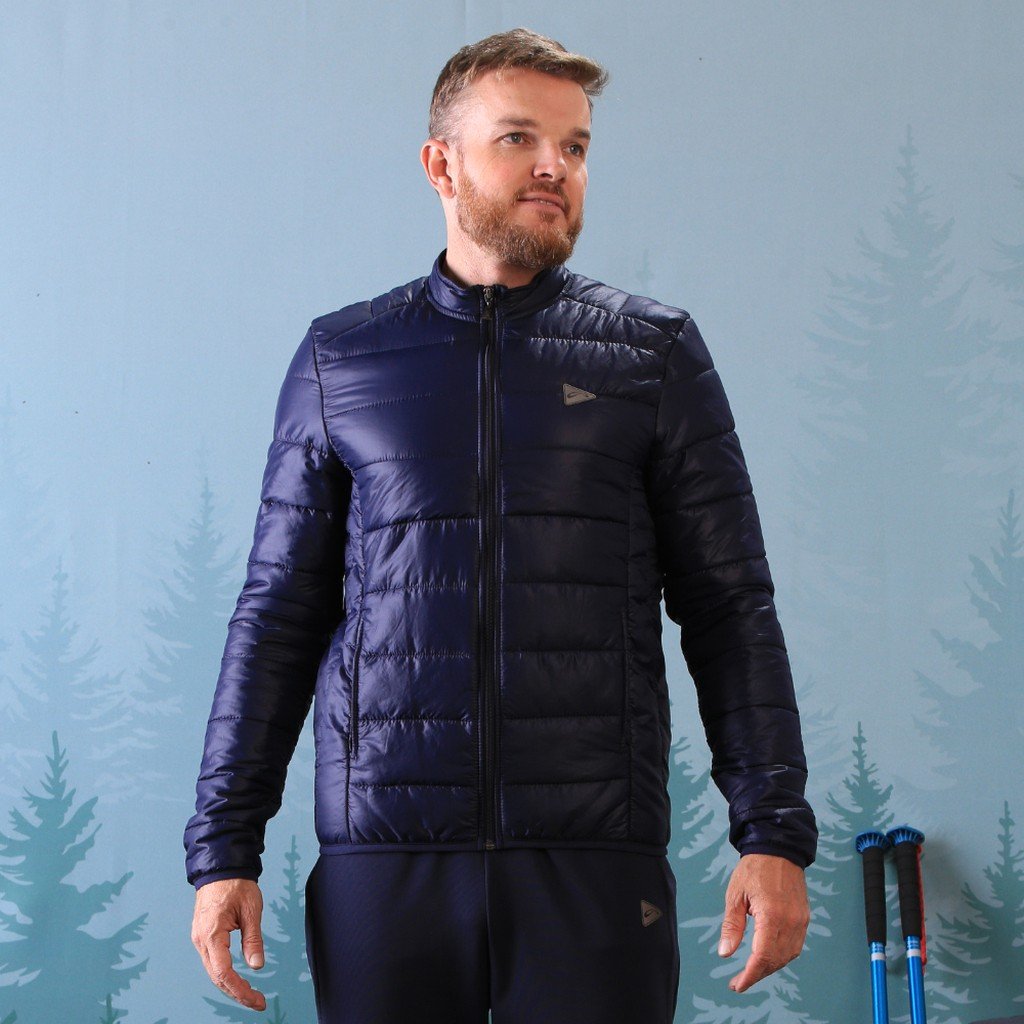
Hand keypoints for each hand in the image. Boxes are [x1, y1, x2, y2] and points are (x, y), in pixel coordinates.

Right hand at [191, 878, 266, 1010]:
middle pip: (217, 977)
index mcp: (211, 934)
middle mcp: (201, 940)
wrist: (221, 867)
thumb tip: (257, 966)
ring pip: (214, 971)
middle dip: (237, 993)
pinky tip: (238, 978)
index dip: (240, 990)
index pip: (224, 973)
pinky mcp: (203, 935)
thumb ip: (253, 939)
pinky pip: (213, 960)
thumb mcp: (251, 910)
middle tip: (258, 1002)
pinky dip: (225, 973)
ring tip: (251, 994)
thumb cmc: (236, 884)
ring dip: (231, 985)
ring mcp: (200, 938)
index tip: (257, 1000)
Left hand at [717, 853, 809, 992]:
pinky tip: (768, 957)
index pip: (763, 956)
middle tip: (740, 981)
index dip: (750, 975)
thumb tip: (725, 953)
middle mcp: (791, 922)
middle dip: (758, 974)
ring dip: (770, 967)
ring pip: (788, 956)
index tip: (737, 985)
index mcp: (772, 915)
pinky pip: (795, 946)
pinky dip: (782, 956)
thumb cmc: (754, 869)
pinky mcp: (804, 918)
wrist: (778, 848)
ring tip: (752, 971)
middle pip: (776, 960)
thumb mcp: (735, 895)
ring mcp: (800, 921)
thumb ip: (732, 926)